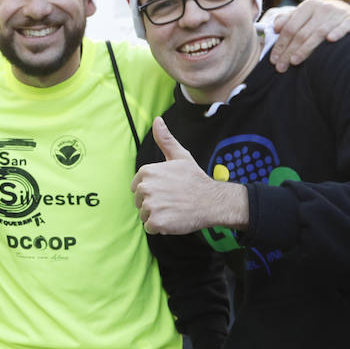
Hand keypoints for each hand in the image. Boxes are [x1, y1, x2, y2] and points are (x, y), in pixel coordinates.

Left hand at [131, 118, 247, 234]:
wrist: (212, 201)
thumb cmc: (195, 179)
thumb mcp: (180, 156)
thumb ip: (165, 140)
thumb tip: (157, 121)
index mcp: (147, 172)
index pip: (137, 187)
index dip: (152, 190)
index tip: (167, 190)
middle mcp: (145, 188)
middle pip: (139, 202)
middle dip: (153, 203)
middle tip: (172, 200)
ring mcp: (150, 205)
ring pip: (144, 215)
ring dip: (156, 215)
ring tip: (173, 209)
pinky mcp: (156, 222)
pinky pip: (150, 227)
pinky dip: (160, 227)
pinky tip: (173, 218)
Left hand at [268, 0, 349, 68]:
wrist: (348, 11)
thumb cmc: (320, 17)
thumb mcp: (304, 15)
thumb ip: (287, 20)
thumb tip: (274, 27)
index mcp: (307, 6)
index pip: (290, 28)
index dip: (280, 44)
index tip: (273, 60)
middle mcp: (322, 8)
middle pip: (302, 33)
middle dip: (289, 52)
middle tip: (281, 67)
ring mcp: (337, 14)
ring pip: (319, 33)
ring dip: (306, 48)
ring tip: (294, 61)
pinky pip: (344, 27)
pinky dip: (337, 32)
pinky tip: (330, 40)